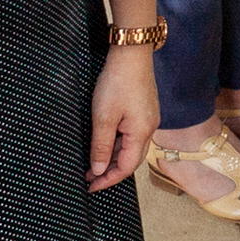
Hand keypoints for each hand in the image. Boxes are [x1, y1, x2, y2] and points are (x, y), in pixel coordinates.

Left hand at [88, 46, 156, 189]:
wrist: (131, 54)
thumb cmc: (118, 82)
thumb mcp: (103, 117)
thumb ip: (100, 146)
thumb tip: (98, 169)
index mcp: (142, 132)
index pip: (126, 167)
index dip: (108, 179)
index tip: (90, 186)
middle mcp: (149, 128)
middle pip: (131, 160)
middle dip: (110, 171)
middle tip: (89, 177)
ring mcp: (148, 118)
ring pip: (131, 147)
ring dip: (112, 157)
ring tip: (92, 161)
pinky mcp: (144, 110)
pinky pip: (132, 135)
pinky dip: (117, 143)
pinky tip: (104, 142)